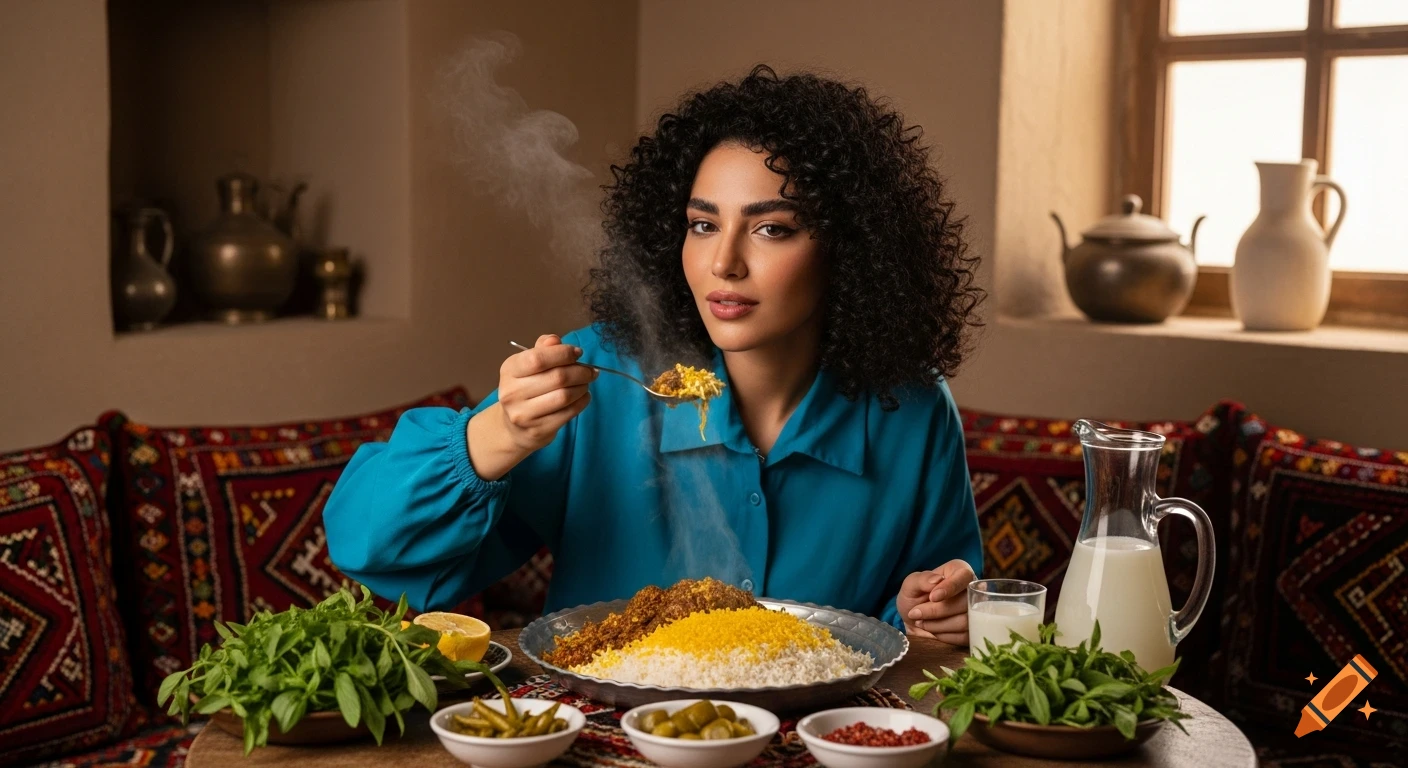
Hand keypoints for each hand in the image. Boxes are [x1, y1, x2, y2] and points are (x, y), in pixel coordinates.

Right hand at [468, 334, 596, 478]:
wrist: (513, 426)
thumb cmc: (526, 389)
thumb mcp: (528, 365)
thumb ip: (542, 349)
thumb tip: (555, 340)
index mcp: (509, 370)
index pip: (538, 358)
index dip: (563, 353)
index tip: (578, 353)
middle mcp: (512, 393)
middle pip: (557, 377)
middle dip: (580, 371)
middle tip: (590, 370)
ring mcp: (524, 414)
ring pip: (565, 396)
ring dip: (582, 387)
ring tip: (586, 383)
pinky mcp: (538, 430)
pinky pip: (568, 413)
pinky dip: (582, 402)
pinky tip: (583, 396)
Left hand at [897, 559, 975, 644]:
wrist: (913, 620)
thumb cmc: (914, 596)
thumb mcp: (911, 584)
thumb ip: (921, 579)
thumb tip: (937, 580)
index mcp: (959, 571)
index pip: (964, 576)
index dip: (950, 587)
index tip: (933, 597)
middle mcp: (972, 590)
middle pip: (965, 602)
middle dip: (937, 611)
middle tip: (916, 613)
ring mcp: (976, 611)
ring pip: (965, 621)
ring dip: (938, 625)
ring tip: (921, 622)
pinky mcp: (974, 630)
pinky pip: (964, 636)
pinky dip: (944, 635)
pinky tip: (932, 630)